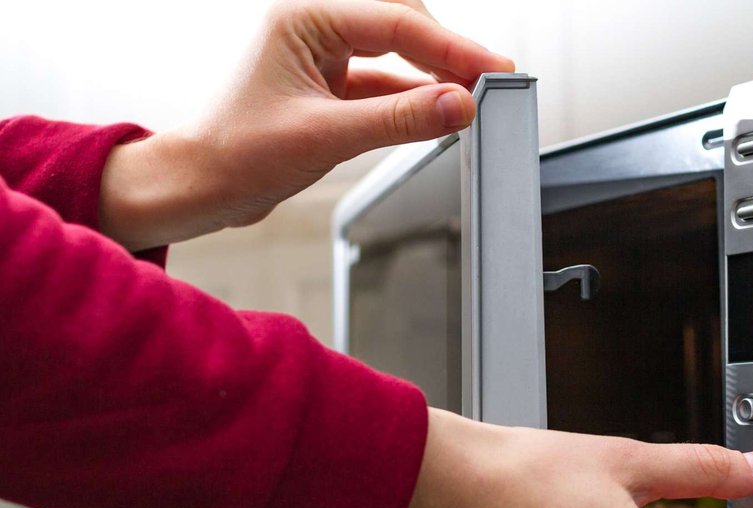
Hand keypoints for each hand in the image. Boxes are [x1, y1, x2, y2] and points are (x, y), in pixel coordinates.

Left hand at [99, 0, 513, 251]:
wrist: (200, 187)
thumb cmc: (236, 154)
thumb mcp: (327, 136)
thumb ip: (399, 119)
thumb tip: (459, 105)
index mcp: (304, 17)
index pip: (396, 22)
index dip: (452, 47)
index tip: (493, 68)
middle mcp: (314, 28)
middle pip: (402, 24)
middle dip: (448, 52)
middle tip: (492, 78)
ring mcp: (323, 57)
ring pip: (397, 54)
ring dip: (434, 75)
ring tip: (474, 97)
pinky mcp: (329, 87)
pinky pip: (385, 84)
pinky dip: (414, 99)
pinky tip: (440, 114)